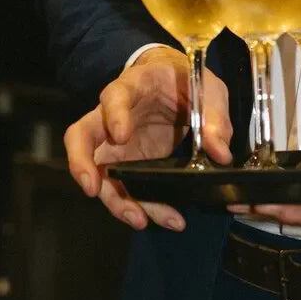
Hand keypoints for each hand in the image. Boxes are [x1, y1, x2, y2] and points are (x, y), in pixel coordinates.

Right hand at [64, 46, 231, 231]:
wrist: (177, 85)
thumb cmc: (185, 81)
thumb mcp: (208, 89)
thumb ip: (214, 116)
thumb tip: (220, 153)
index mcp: (134, 86)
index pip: (114, 96)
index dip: (114, 115)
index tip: (121, 135)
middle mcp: (112, 116)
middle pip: (80, 136)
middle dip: (81, 164)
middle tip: (93, 188)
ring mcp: (115, 144)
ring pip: (101, 174)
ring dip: (118, 200)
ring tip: (141, 219)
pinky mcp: (126, 164)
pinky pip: (124, 188)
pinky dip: (141, 206)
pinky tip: (167, 218)